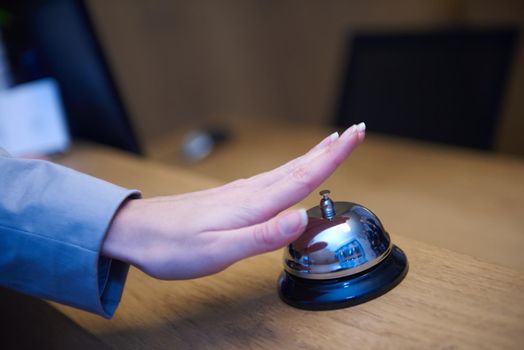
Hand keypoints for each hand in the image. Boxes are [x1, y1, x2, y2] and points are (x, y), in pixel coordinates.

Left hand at [102, 123, 365, 279]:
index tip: (355, 136)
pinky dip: (290, 170)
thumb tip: (300, 218)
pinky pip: (270, 178)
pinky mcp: (230, 197)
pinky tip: (290, 172)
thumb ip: (262, 236)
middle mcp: (249, 192)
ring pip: (285, 170)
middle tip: (355, 131)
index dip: (332, 157)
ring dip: (313, 157)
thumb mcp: (218, 250)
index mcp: (252, 204)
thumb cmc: (172, 245)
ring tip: (331, 145)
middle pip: (298, 166)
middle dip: (330, 149)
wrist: (136, 231)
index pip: (302, 176)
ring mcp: (239, 192)